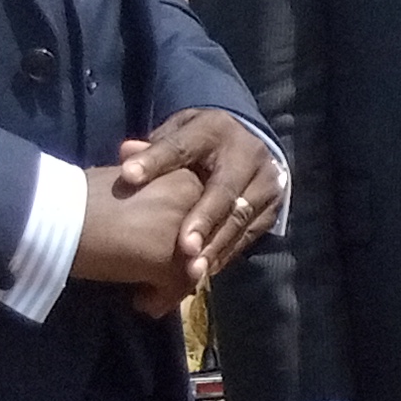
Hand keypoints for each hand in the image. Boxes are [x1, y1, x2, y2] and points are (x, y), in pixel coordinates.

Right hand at [68, 162, 202, 317]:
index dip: (188, 240)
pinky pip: (175, 287)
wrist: (57, 214)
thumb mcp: (131, 188)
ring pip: (193, 267)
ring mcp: (185, 230)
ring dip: (172, 286)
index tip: (170, 254)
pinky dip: (160, 299)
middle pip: (203, 242)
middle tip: (160, 279)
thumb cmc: (82, 198)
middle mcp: (194, 198)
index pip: (201, 214)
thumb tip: (161, 227)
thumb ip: (155, 202)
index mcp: (183, 174)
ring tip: (147, 294)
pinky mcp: (172, 259)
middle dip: (184, 265)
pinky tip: (142, 303)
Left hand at [126, 110, 283, 297]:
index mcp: (213, 129)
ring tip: (194, 270)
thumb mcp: (176, 134)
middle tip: (184, 248)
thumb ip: (153, 148)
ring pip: (241, 217)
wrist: (247, 143)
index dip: (155, 161)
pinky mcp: (274, 206)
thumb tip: (127, 154)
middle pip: (224, 190)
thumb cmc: (198, 143)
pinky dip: (228, 251)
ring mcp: (266, 181)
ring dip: (217, 245)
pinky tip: (209, 269)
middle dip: (204, 220)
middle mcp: (247, 154)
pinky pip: (251, 233)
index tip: (129, 177)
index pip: (181, 146)